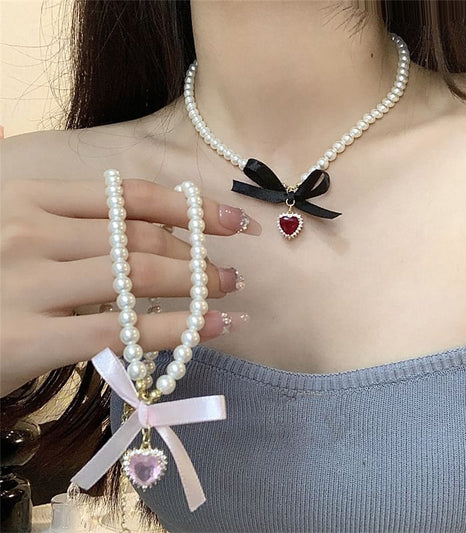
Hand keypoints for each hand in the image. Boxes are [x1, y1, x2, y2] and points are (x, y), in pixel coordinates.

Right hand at [0, 177, 260, 396]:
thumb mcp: (14, 233)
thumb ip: (64, 219)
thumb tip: (132, 214)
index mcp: (27, 198)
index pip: (130, 197)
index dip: (190, 207)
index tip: (232, 218)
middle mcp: (28, 231)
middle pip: (142, 239)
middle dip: (200, 255)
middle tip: (233, 270)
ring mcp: (26, 282)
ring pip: (139, 278)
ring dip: (198, 286)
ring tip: (230, 293)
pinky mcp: (27, 338)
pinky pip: (122, 330)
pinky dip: (178, 329)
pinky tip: (215, 328)